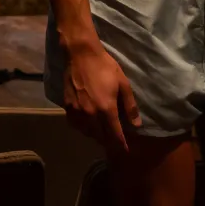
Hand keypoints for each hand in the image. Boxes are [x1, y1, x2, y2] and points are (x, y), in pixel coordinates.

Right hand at [59, 38, 140, 154]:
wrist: (80, 54)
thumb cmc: (105, 67)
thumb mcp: (123, 84)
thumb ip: (129, 106)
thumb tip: (136, 125)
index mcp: (106, 109)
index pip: (115, 135)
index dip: (121, 145)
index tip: (126, 151)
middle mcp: (91, 114)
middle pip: (100, 137)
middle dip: (109, 142)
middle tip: (114, 141)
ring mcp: (77, 111)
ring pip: (86, 132)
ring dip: (95, 136)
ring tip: (101, 134)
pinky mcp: (67, 106)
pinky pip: (75, 124)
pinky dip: (82, 128)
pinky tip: (86, 124)